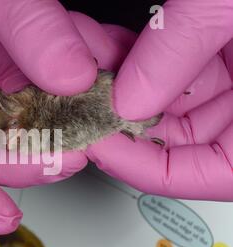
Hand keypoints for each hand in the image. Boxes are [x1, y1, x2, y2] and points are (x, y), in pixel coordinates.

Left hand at [87, 0, 232, 199]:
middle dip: (128, 119)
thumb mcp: (227, 3)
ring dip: (129, 88)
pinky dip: (147, 61)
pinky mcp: (228, 51)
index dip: (144, 166)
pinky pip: (181, 71)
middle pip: (184, 140)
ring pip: (175, 104)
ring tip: (93, 67)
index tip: (99, 142)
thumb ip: (178, 51)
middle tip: (85, 100)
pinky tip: (115, 48)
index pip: (207, 174)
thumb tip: (127, 100)